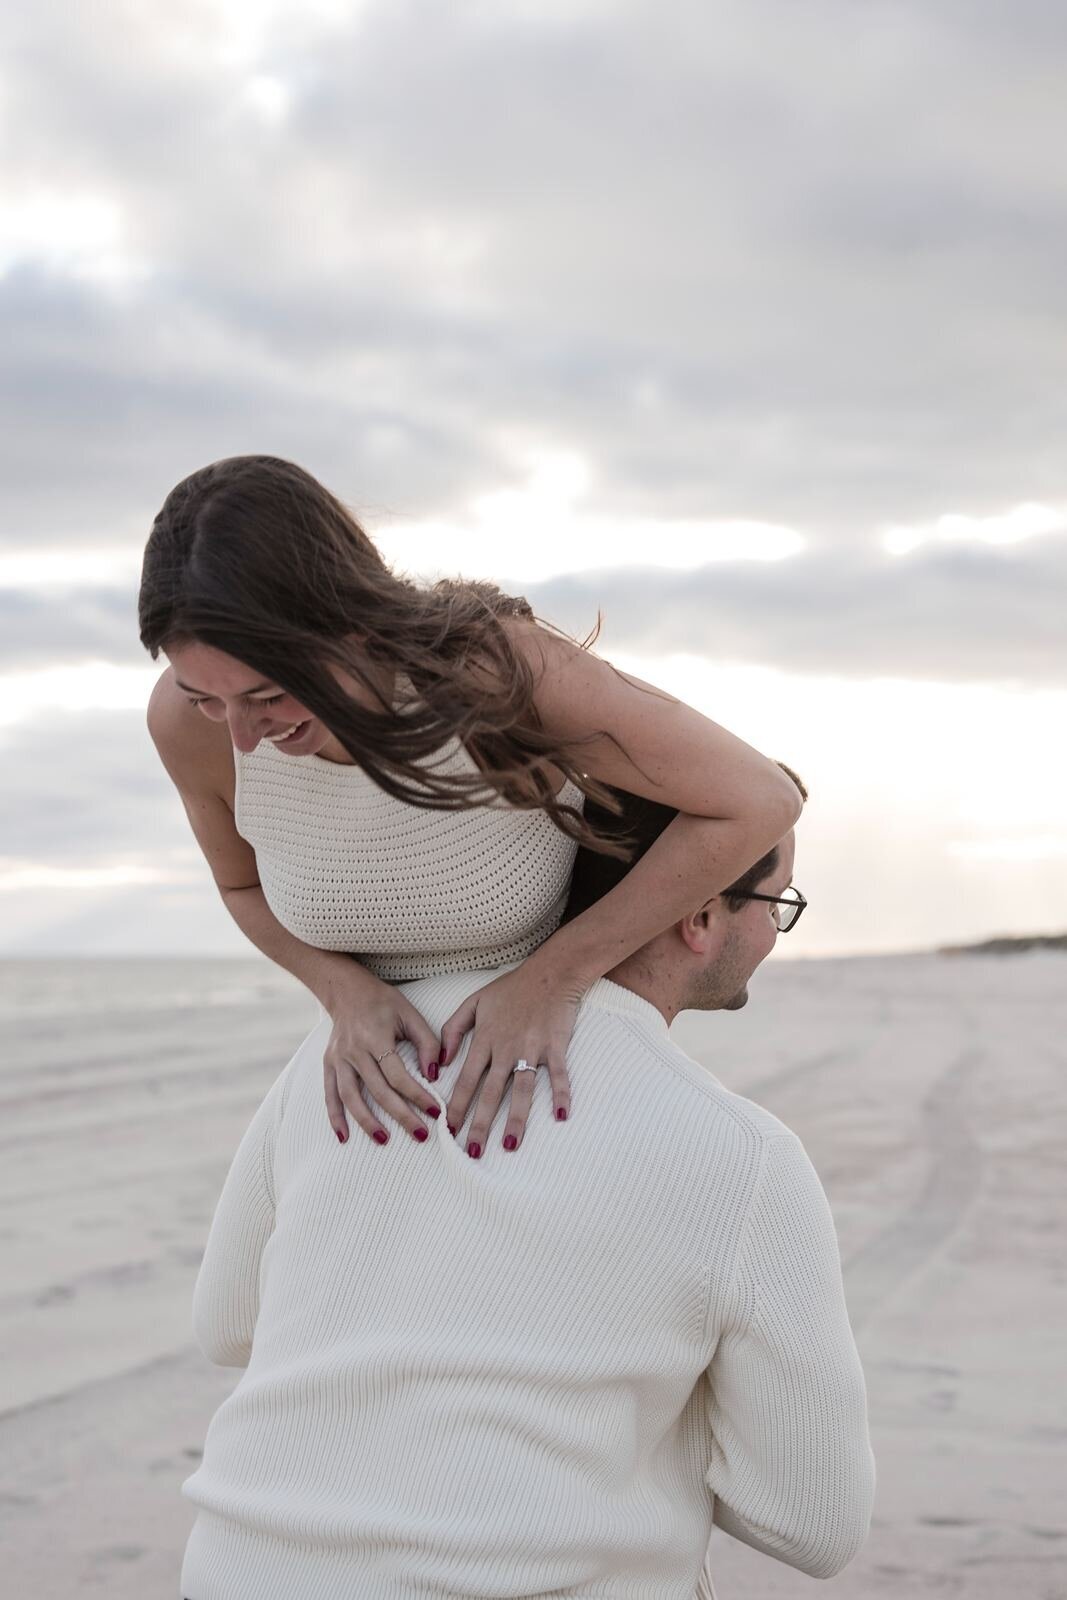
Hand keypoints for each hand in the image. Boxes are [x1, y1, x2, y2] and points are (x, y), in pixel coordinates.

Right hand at [321, 966, 442, 1146]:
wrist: (347, 991)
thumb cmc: (384, 1003)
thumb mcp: (410, 1014)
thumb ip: (427, 1043)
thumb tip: (435, 1074)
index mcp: (376, 1036)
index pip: (398, 1074)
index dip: (418, 1094)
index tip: (436, 1111)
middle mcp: (354, 1050)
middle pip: (378, 1090)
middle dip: (401, 1115)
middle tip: (421, 1134)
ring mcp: (338, 1059)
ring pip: (351, 1097)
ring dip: (367, 1122)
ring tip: (384, 1140)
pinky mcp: (328, 1064)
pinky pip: (330, 1094)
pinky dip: (335, 1117)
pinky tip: (344, 1137)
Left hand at [438, 956, 584, 1153]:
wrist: (549, 973)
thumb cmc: (511, 988)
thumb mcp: (473, 1002)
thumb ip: (452, 1029)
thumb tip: (440, 1062)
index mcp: (485, 1040)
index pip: (466, 1080)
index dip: (456, 1106)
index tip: (448, 1130)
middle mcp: (506, 1048)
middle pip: (490, 1093)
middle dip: (480, 1124)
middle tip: (472, 1152)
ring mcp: (531, 1048)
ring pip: (521, 1089)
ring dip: (516, 1118)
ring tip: (509, 1145)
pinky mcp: (555, 1046)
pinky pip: (559, 1074)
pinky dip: (561, 1094)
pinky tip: (561, 1116)